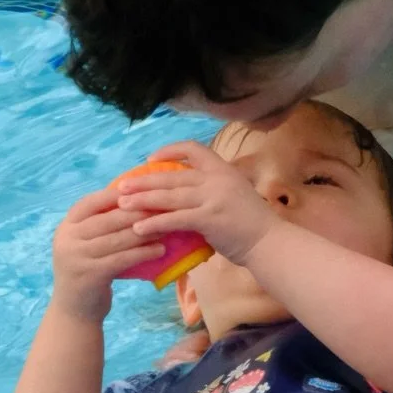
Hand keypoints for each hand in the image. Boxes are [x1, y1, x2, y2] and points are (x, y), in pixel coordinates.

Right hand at [51, 187, 165, 322]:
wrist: (75, 311)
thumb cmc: (88, 271)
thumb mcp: (86, 245)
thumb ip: (99, 225)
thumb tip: (135, 200)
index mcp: (66, 227)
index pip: (90, 203)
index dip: (114, 195)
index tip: (141, 190)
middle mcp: (67, 239)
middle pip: (107, 219)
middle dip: (138, 212)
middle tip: (164, 207)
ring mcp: (76, 258)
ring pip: (117, 238)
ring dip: (146, 231)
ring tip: (168, 227)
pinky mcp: (90, 275)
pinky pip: (122, 258)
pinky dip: (143, 252)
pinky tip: (160, 249)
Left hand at [115, 140, 275, 265]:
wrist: (269, 243)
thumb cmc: (252, 224)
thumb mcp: (234, 195)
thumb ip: (212, 189)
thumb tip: (184, 192)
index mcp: (224, 170)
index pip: (194, 148)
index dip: (170, 150)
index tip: (150, 160)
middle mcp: (217, 179)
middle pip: (173, 175)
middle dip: (144, 180)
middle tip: (122, 185)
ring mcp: (213, 197)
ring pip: (170, 195)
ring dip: (143, 200)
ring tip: (122, 204)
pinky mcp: (209, 218)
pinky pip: (175, 219)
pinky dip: (155, 223)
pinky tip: (139, 229)